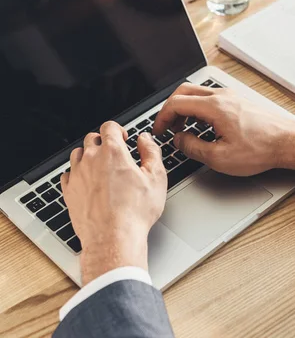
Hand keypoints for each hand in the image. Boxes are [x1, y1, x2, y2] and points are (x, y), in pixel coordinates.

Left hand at [62, 122, 166, 284]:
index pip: (109, 127)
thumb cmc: (134, 212)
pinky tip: (86, 181)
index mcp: (113, 152)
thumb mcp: (156, 178)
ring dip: (88, 155)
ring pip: (77, 154)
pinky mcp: (69, 192)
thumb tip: (145, 139)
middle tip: (113, 153)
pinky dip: (76, 173)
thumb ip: (151, 152)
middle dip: (103, 142)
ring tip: (100, 167)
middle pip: (91, 138)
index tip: (123, 138)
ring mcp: (77, 175)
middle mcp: (91, 159)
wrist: (112, 239)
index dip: (117, 129)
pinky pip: (67, 174)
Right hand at [153, 84, 294, 176]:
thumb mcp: (220, 157)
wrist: (287, 142)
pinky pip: (209, 99)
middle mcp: (221, 96)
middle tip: (166, 128)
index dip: (162, 118)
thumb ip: (193, 147)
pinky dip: (197, 109)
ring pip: (196, 94)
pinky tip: (201, 127)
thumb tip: (179, 140)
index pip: (176, 103)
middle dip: (170, 109)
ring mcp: (229, 97)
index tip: (159, 131)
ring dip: (184, 109)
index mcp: (214, 107)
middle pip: (184, 92)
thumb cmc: (260, 149)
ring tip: (182, 130)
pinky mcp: (236, 102)